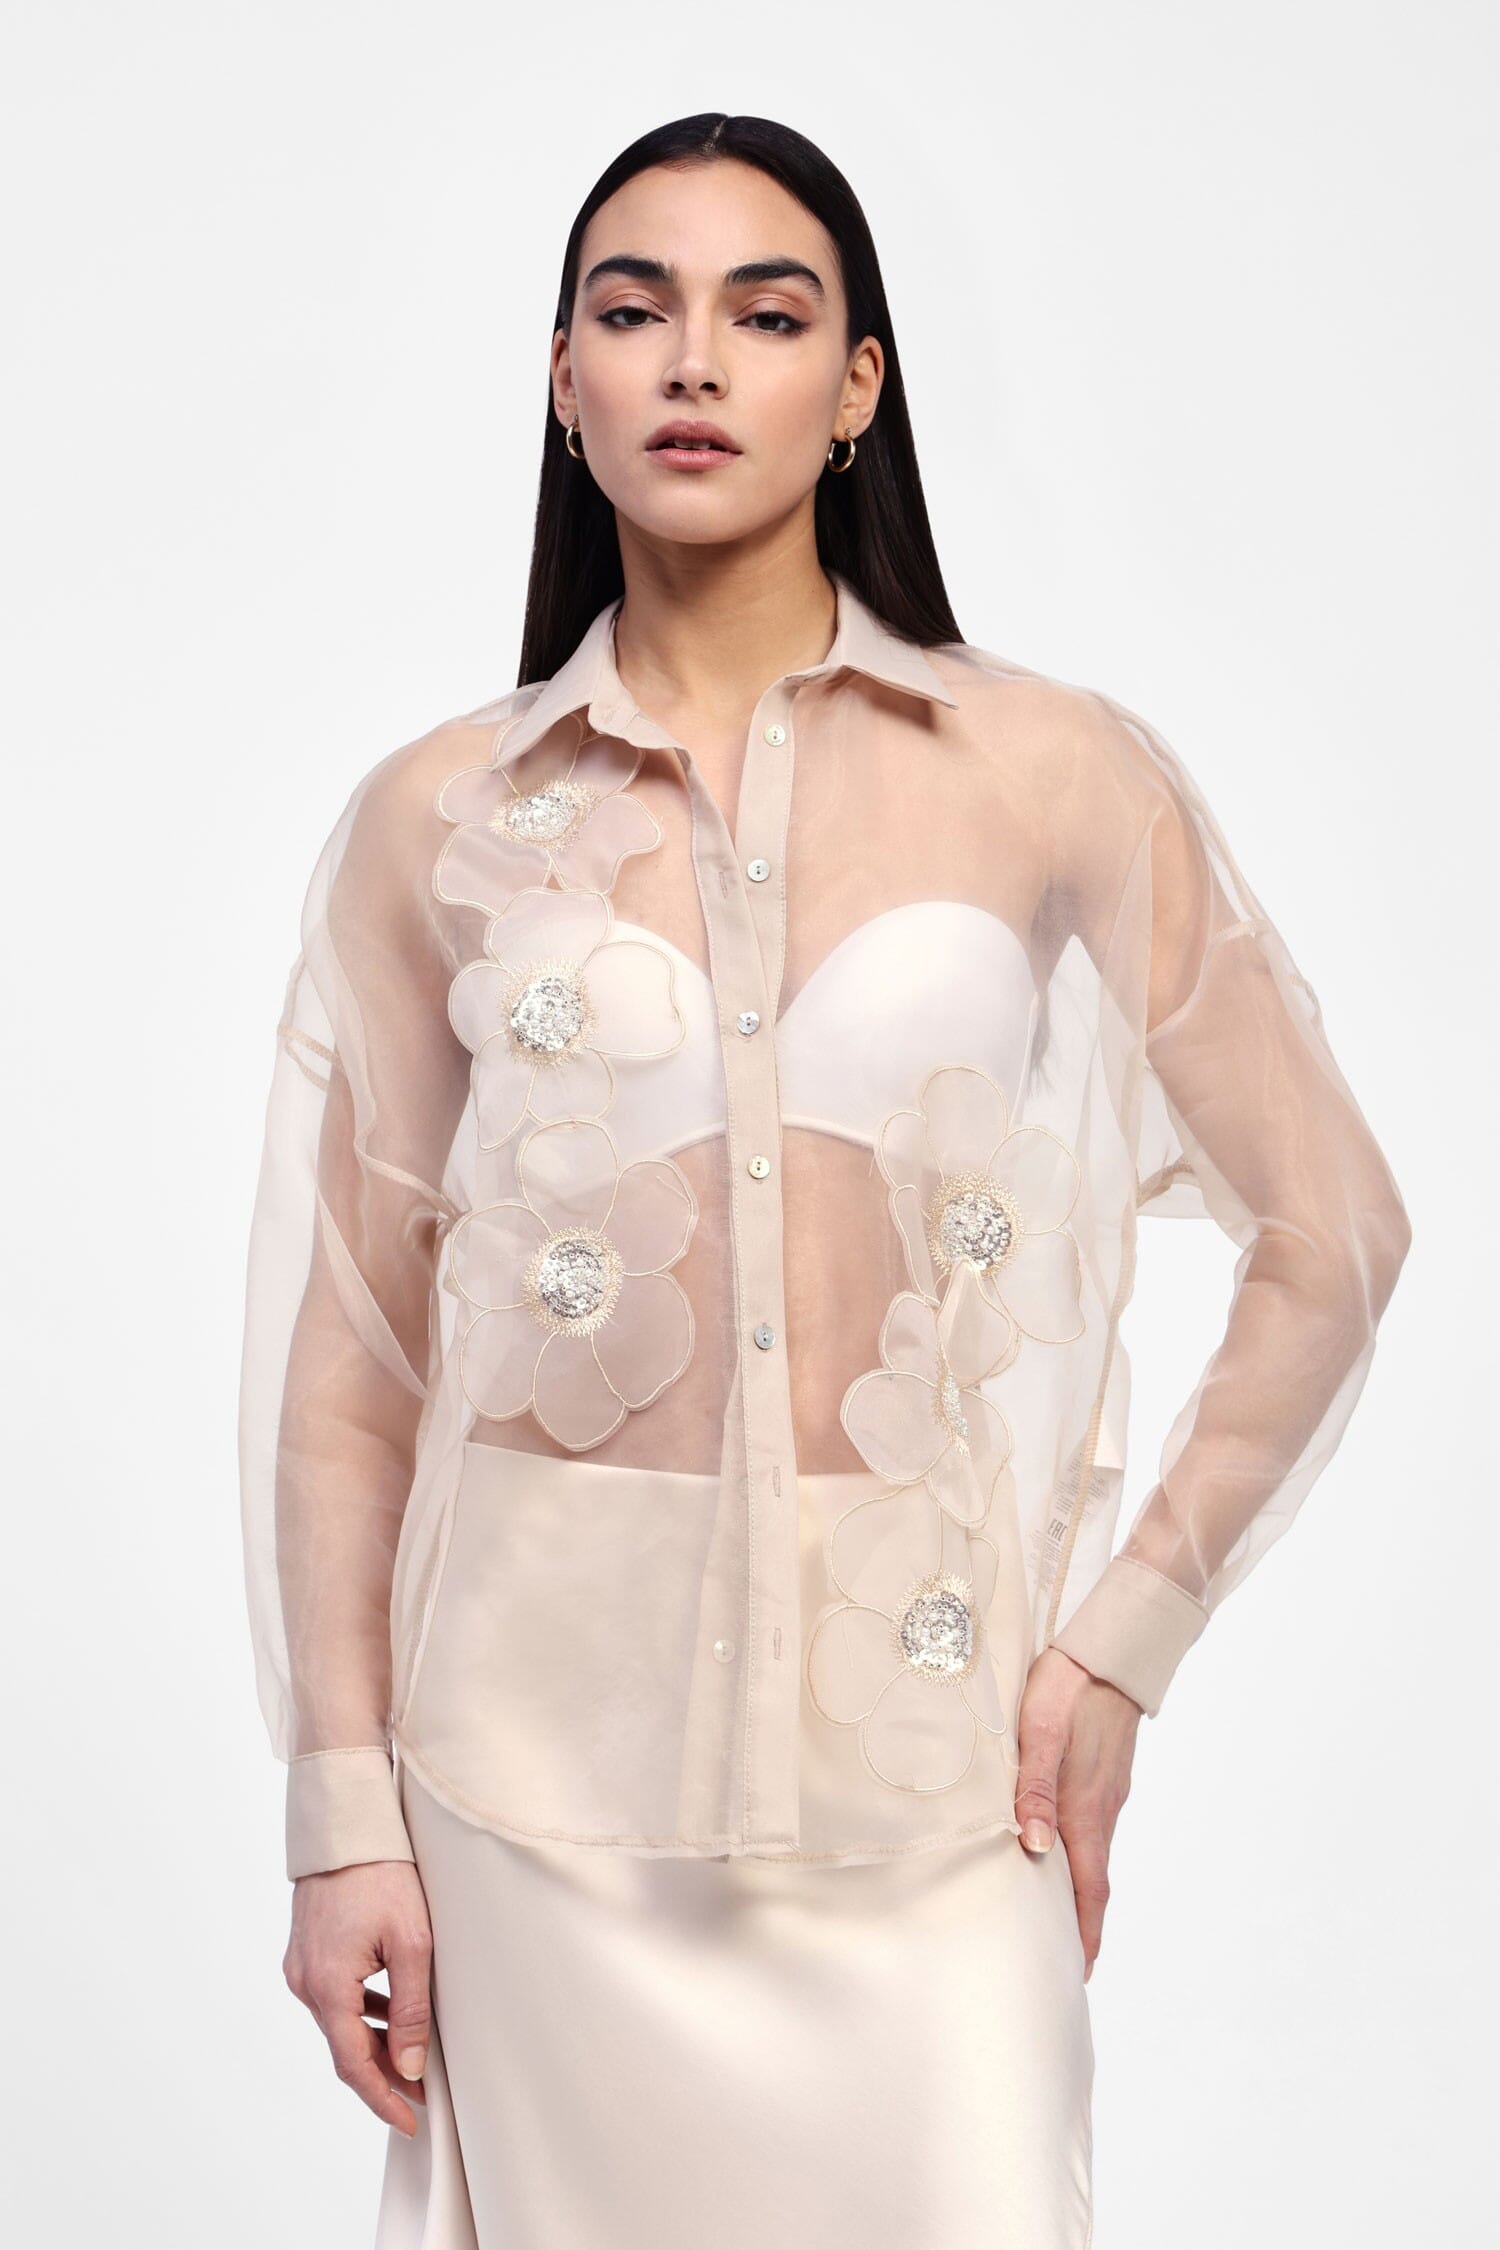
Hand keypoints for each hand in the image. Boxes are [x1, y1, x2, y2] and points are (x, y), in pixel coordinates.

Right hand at [282, 1861, 433, 2137]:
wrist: (347, 1825)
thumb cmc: (382, 1874)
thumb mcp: (410, 1942)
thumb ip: (410, 2009)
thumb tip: (409, 2066)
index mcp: (326, 1987)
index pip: (353, 2065)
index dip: (382, 2098)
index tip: (409, 2121)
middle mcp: (304, 1982)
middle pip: (344, 2047)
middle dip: (382, 2075)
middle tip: (422, 2094)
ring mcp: (301, 1967)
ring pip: (339, 2023)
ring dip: (374, 2043)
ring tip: (414, 2057)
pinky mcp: (307, 1952)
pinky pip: (334, 1997)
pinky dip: (362, 2014)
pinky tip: (391, 2012)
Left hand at [1014, 1646, 1142, 1982]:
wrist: (1109, 1650)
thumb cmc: (1068, 1687)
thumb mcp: (1042, 1734)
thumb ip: (1036, 1789)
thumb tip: (1034, 1847)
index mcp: (1086, 1808)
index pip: (1090, 1889)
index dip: (1084, 1932)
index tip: (1077, 1973)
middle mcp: (1102, 1807)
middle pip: (1095, 1881)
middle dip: (1081, 1924)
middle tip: (1062, 1961)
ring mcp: (1107, 1791)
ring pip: (1093, 1855)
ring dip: (1079, 1891)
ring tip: (1054, 1918)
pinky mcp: (1104, 1774)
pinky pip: (1093, 1829)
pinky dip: (1080, 1857)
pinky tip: (1057, 1852)